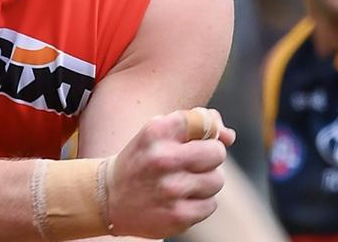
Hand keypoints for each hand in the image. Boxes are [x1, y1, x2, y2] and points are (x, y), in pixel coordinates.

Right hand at [105, 108, 235, 238]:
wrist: (108, 198)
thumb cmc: (143, 159)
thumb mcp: (158, 132)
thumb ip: (196, 124)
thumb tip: (229, 136)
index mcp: (157, 131)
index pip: (204, 121)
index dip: (205, 131)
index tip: (194, 139)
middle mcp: (163, 158)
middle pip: (217, 153)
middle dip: (209, 157)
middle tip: (191, 163)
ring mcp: (171, 189)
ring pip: (217, 180)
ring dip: (205, 182)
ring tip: (182, 183)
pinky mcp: (177, 216)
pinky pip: (211, 204)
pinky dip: (200, 203)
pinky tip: (180, 200)